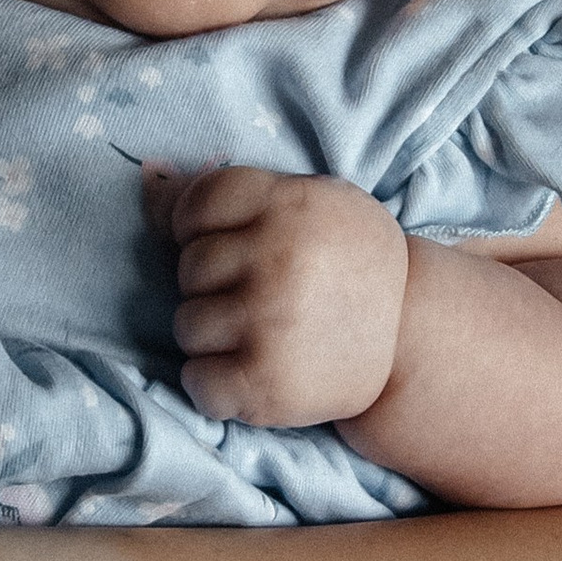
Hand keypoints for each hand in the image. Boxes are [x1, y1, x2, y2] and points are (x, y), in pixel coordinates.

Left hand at [166, 165, 407, 428]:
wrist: (414, 336)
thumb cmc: (345, 262)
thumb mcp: (305, 207)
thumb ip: (229, 194)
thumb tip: (147, 176)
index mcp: (291, 204)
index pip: (199, 202)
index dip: (202, 227)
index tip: (234, 245)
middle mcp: (279, 258)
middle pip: (189, 266)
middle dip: (214, 284)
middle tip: (263, 295)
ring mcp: (271, 321)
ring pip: (187, 324)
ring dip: (214, 335)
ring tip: (263, 333)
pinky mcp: (267, 382)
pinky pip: (197, 381)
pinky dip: (215, 384)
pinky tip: (253, 371)